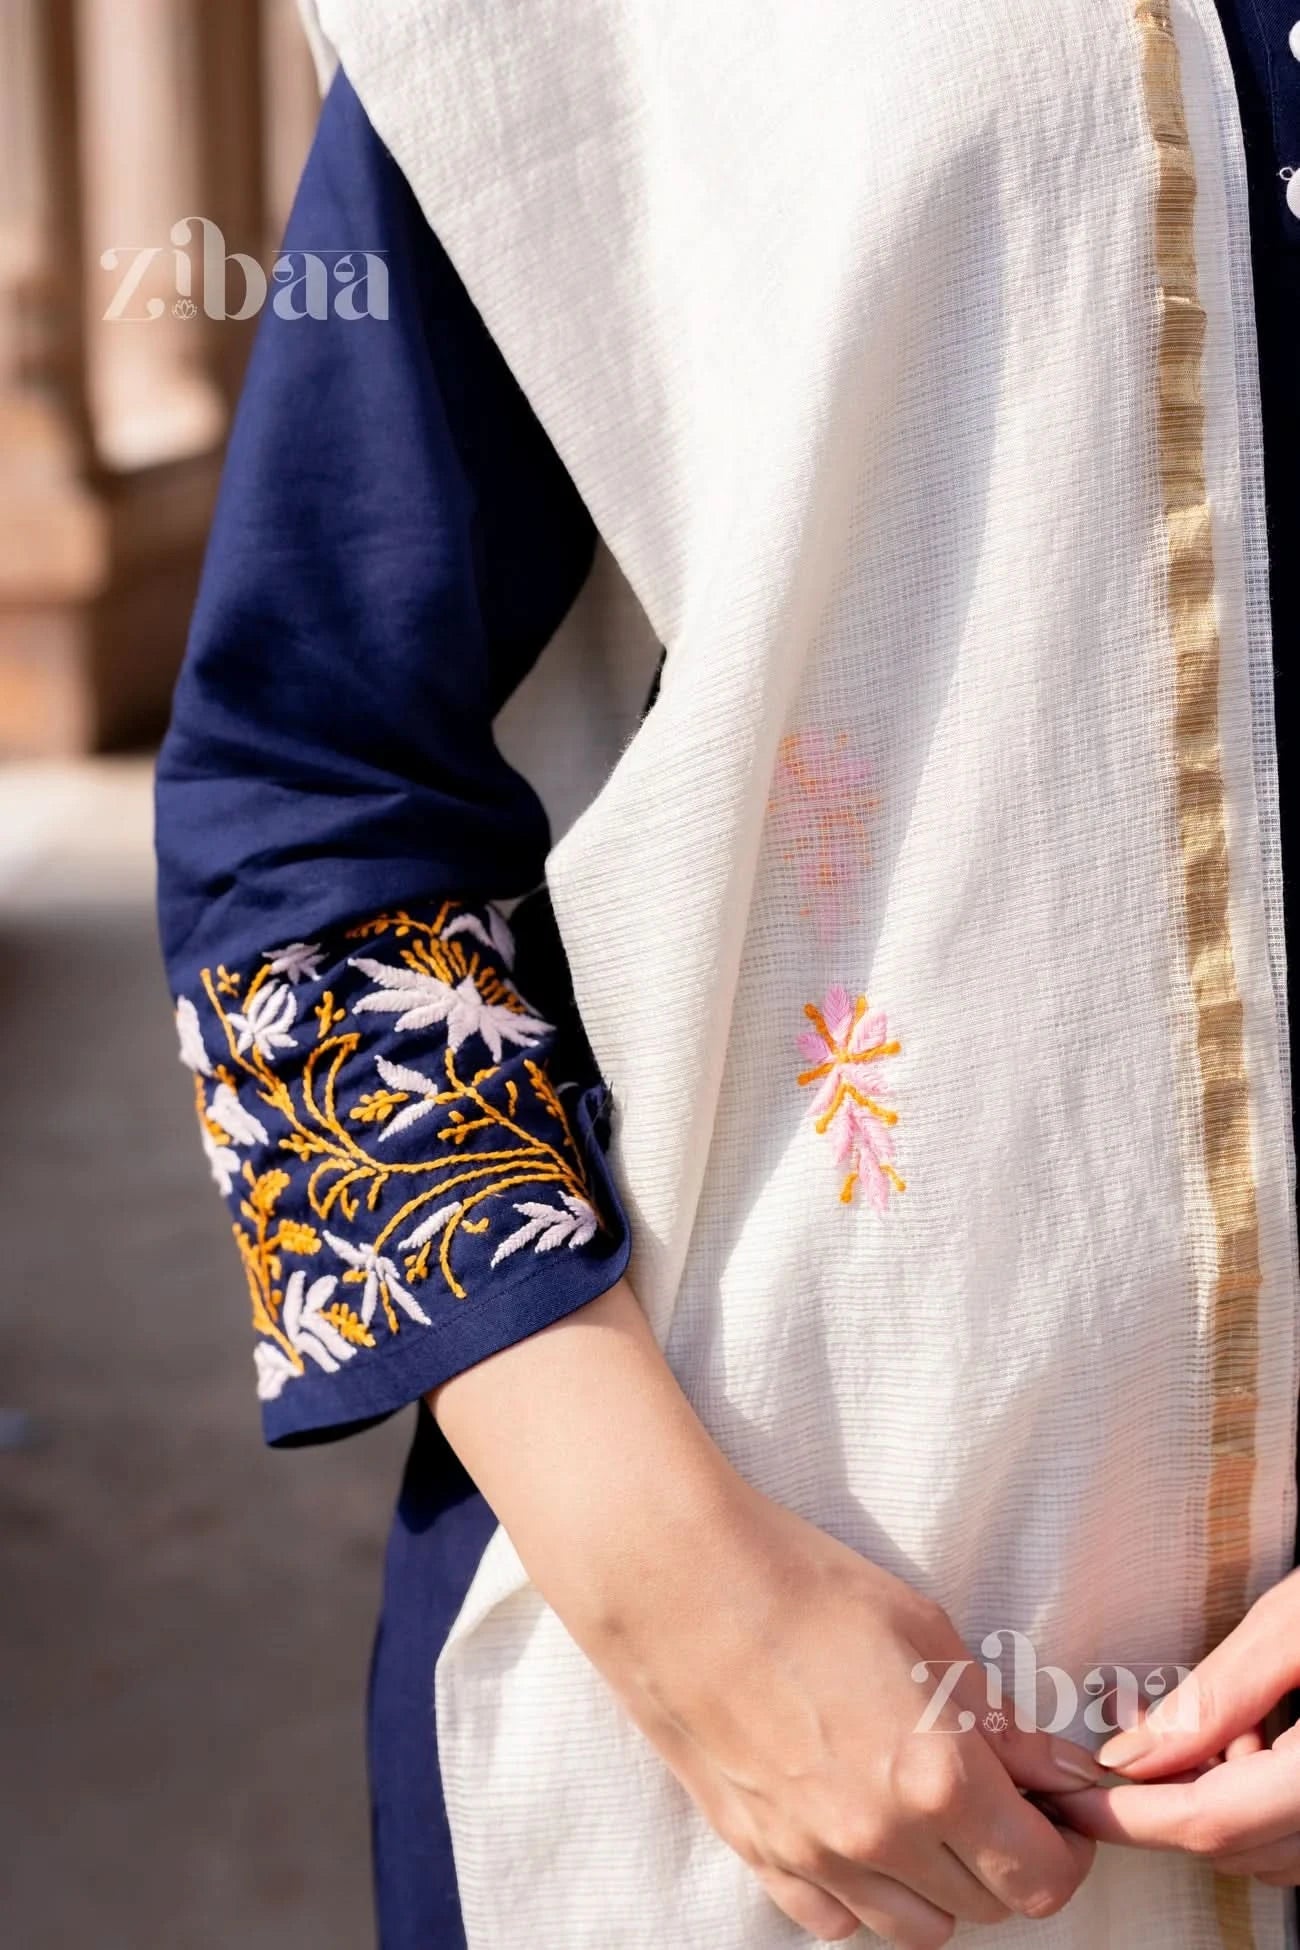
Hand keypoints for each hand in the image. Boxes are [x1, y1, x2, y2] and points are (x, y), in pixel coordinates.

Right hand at [433, 1279, 1098, 1945]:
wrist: (683, 1583)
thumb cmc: (805, 1586)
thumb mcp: (928, 1634)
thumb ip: (1002, 1722)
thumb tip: (1064, 1772)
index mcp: (938, 1777)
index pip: (1041, 1877)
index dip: (1065, 1850)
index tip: (1058, 1815)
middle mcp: (882, 1838)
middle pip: (987, 1908)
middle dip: (1010, 1861)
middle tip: (1000, 1800)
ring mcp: (816, 1856)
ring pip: (917, 1930)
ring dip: (943, 1888)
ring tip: (933, 1817)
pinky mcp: (761, 1856)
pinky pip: (837, 1922)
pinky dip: (866, 1896)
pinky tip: (864, 1831)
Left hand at [1046, 1570, 1299, 1884]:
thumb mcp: (1299, 1621)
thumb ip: (1218, 1693)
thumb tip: (1131, 1754)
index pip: (1210, 1823)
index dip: (1126, 1815)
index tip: (1063, 1793)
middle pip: (1238, 1845)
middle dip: (1167, 1799)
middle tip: (1125, 1731)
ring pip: (1270, 1850)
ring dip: (1217, 1798)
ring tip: (1218, 1719)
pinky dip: (1261, 1798)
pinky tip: (1259, 1736)